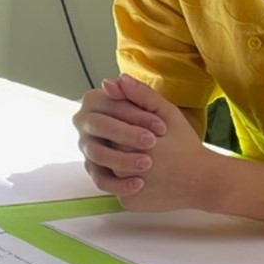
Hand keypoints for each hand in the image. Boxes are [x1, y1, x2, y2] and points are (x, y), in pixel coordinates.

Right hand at [75, 75, 168, 189]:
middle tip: (152, 142)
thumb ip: (141, 94)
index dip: (135, 114)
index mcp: (98, 102)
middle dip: (126, 134)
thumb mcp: (161, 110)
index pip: (111, 105)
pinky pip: (100, 180)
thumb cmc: (164, 131)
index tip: (160, 126)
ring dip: (122, 159)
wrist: (176, 163)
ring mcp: (88, 148)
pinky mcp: (95, 171)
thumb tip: (118, 79)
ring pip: (98, 153)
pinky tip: (139, 184)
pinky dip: (119, 184)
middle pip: (100, 126)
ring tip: (147, 164)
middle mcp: (87, 124)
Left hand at [81, 75, 211, 212]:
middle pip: (108, 149)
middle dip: (122, 146)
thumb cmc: (185, 144)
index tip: (147, 134)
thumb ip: (141, 95)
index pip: (109, 128)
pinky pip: (118, 189)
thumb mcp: (168, 114)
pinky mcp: (129, 204)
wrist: (203, 181)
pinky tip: (146, 177)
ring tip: (145, 161)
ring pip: (109, 170)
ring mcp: (124, 189)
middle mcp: (124, 167)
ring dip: (120, 164)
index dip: (126, 128)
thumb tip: (113, 80)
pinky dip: (126, 183)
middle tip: (147, 149)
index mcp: (132, 141)